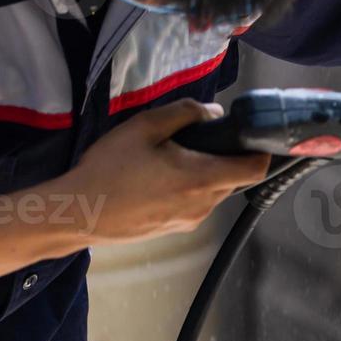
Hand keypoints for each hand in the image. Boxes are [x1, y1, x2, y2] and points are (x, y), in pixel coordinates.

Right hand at [55, 100, 270, 245]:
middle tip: (199, 139)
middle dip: (226, 157)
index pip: (256, 169)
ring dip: (206, 172)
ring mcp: (192, 220)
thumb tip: (214, 112)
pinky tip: (162, 177)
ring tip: (174, 157)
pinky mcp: (178, 228)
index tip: (251, 136)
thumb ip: (185, 114)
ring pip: (216, 191)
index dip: (262, 151)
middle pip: (236, 178)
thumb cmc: (109, 169)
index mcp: (203, 179)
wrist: (79, 213)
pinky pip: (197, 203)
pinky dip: (191, 187)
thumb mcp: (144, 127)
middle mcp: (205, 204)